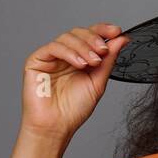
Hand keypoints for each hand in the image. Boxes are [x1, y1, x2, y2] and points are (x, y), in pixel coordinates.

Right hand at [21, 22, 129, 141]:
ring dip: (83, 47)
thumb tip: (121, 39)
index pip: (90, 36)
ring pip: (67, 37)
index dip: (103, 30)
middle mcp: (65, 55)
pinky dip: (69, 52)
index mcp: (79, 59)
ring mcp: (51, 57)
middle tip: (103, 51)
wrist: (56, 127)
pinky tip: (79, 64)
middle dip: (94, 38)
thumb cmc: (73, 110)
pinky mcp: (36, 60)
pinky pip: (54, 47)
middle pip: (79, 33)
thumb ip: (108, 60)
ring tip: (92, 62)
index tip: (117, 32)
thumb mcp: (98, 82)